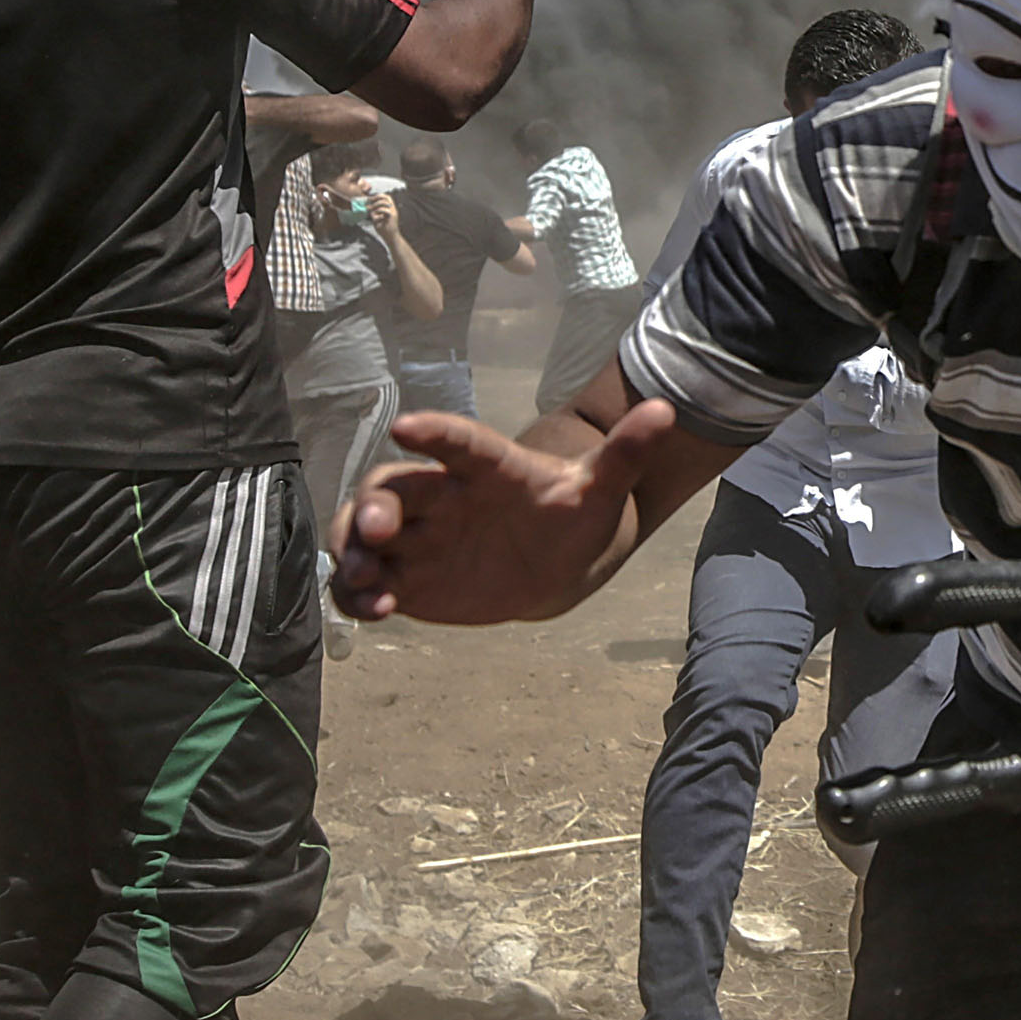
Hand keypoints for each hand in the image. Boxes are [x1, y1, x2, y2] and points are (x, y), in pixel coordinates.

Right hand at [330, 398, 675, 622]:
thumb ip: (626, 453)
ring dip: (354, 553)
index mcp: (486, 467)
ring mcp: (418, 538)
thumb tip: (666, 409)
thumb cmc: (572, 515)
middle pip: (392, 489)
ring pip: (364, 534)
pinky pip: (366, 583)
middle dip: (374, 506)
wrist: (555, 564)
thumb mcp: (601, 488)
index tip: (406, 426)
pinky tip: (374, 611)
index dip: (434, 433)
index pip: (458, 443)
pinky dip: (358, 595)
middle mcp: (441, 496)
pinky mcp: (407, 578)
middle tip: (378, 530)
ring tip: (366, 581)